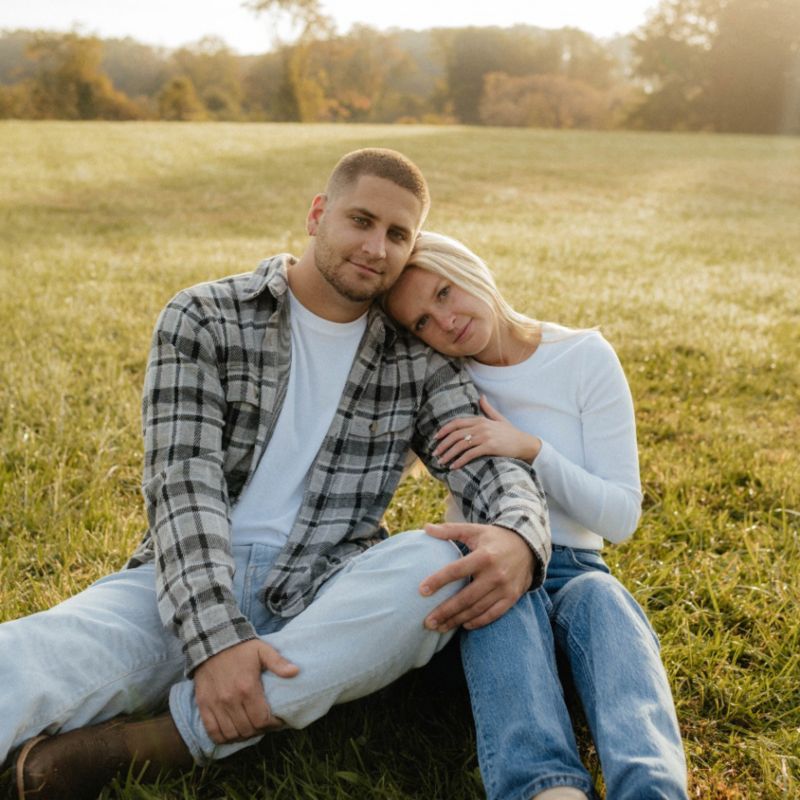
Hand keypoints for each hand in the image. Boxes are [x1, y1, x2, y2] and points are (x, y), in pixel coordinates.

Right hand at [193, 639, 298, 743]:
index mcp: (247, 688)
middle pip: (248, 730)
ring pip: (231, 734)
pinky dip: (224, 738)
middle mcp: (230, 700)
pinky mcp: (204, 706)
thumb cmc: (241, 648)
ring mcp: (215, 705)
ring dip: (243, 736)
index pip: (262, 720)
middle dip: (260, 730)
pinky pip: (213, 732)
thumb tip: (295, 671)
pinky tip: (233, 733)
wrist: (212, 642)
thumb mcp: (262, 650)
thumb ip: (278, 662)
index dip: (273, 725)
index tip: (278, 721)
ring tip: (251, 729)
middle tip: (266, 724)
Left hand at [419, 522, 534, 632]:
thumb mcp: (474, 530)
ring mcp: (505, 588)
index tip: (421, 591)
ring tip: (439, 627)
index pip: (457, 570)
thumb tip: (426, 528)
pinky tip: (463, 625)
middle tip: (427, 622)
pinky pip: (493, 614)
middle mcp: (495, 574)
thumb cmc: (494, 538)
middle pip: (466, 597)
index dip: (438, 581)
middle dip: (445, 611)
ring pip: (477, 609)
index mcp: (484, 556)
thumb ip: (450, 530)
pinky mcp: (512, 597)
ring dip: (457, 620)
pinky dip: (477, 622)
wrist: (528, 546)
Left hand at [433, 396, 540, 468]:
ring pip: (460, 445)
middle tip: (435, 453)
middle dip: (443, 444)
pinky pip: (470, 454)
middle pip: (455, 434)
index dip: (444, 430)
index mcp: (480, 419)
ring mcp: (485, 436)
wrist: (525, 443)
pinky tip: (454, 466)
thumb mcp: (499, 418)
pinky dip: (460, 461)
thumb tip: (481, 396)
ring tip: (441, 462)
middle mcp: (481, 426)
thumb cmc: (511, 433)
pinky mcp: (490, 447)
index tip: (435, 438)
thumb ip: (488, 408)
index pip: (456, 423)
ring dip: (448, 454)